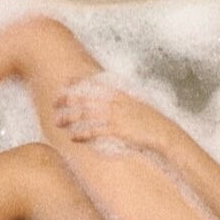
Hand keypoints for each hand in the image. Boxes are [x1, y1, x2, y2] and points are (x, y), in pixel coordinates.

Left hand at [53, 83, 176, 151]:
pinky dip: (81, 135)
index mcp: (120, 93)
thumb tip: (110, 99)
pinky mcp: (118, 131)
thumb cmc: (150, 122)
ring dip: (69, 118)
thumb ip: (122, 100)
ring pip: (85, 115)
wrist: (165, 134)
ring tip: (57, 122)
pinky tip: (73, 138)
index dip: (78, 82)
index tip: (65, 83)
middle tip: (54, 103)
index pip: (94, 83)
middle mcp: (116, 102)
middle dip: (67, 99)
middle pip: (85, 97)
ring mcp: (116, 116)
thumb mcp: (137, 104)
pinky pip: (94, 132)